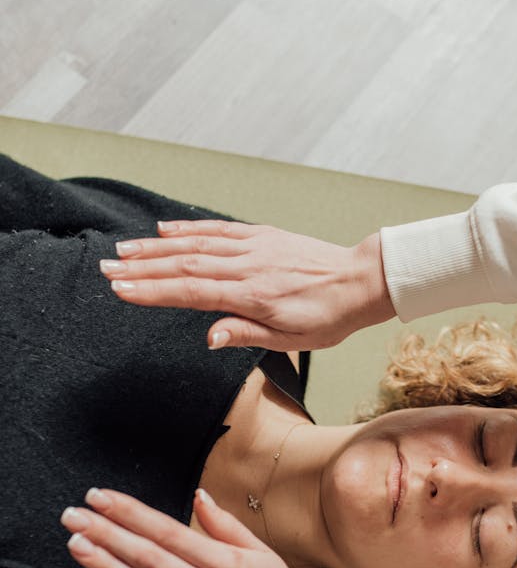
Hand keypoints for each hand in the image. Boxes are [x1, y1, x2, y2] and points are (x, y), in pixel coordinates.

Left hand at [61, 486, 329, 567]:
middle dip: (106, 533)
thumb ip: (227, 526)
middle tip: (73, 516)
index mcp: (228, 562)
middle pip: (149, 557)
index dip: (130, 513)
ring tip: (77, 545)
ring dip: (106, 566)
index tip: (100, 497)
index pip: (169, 530)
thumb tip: (199, 495)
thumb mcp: (265, 555)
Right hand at [100, 221, 394, 350]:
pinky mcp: (261, 235)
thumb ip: (245, 334)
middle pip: (184, 265)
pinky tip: (164, 229)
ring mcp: (253, 247)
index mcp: (252, 295)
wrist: (359, 282)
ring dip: (156, 247)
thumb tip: (209, 337)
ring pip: (196, 244)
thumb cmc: (327, 317)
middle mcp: (248, 266)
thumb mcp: (290, 340)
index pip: (192, 292)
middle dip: (142, 267)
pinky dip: (189, 228)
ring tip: (124, 249)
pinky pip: (218, 229)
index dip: (153, 291)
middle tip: (106, 269)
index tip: (121, 290)